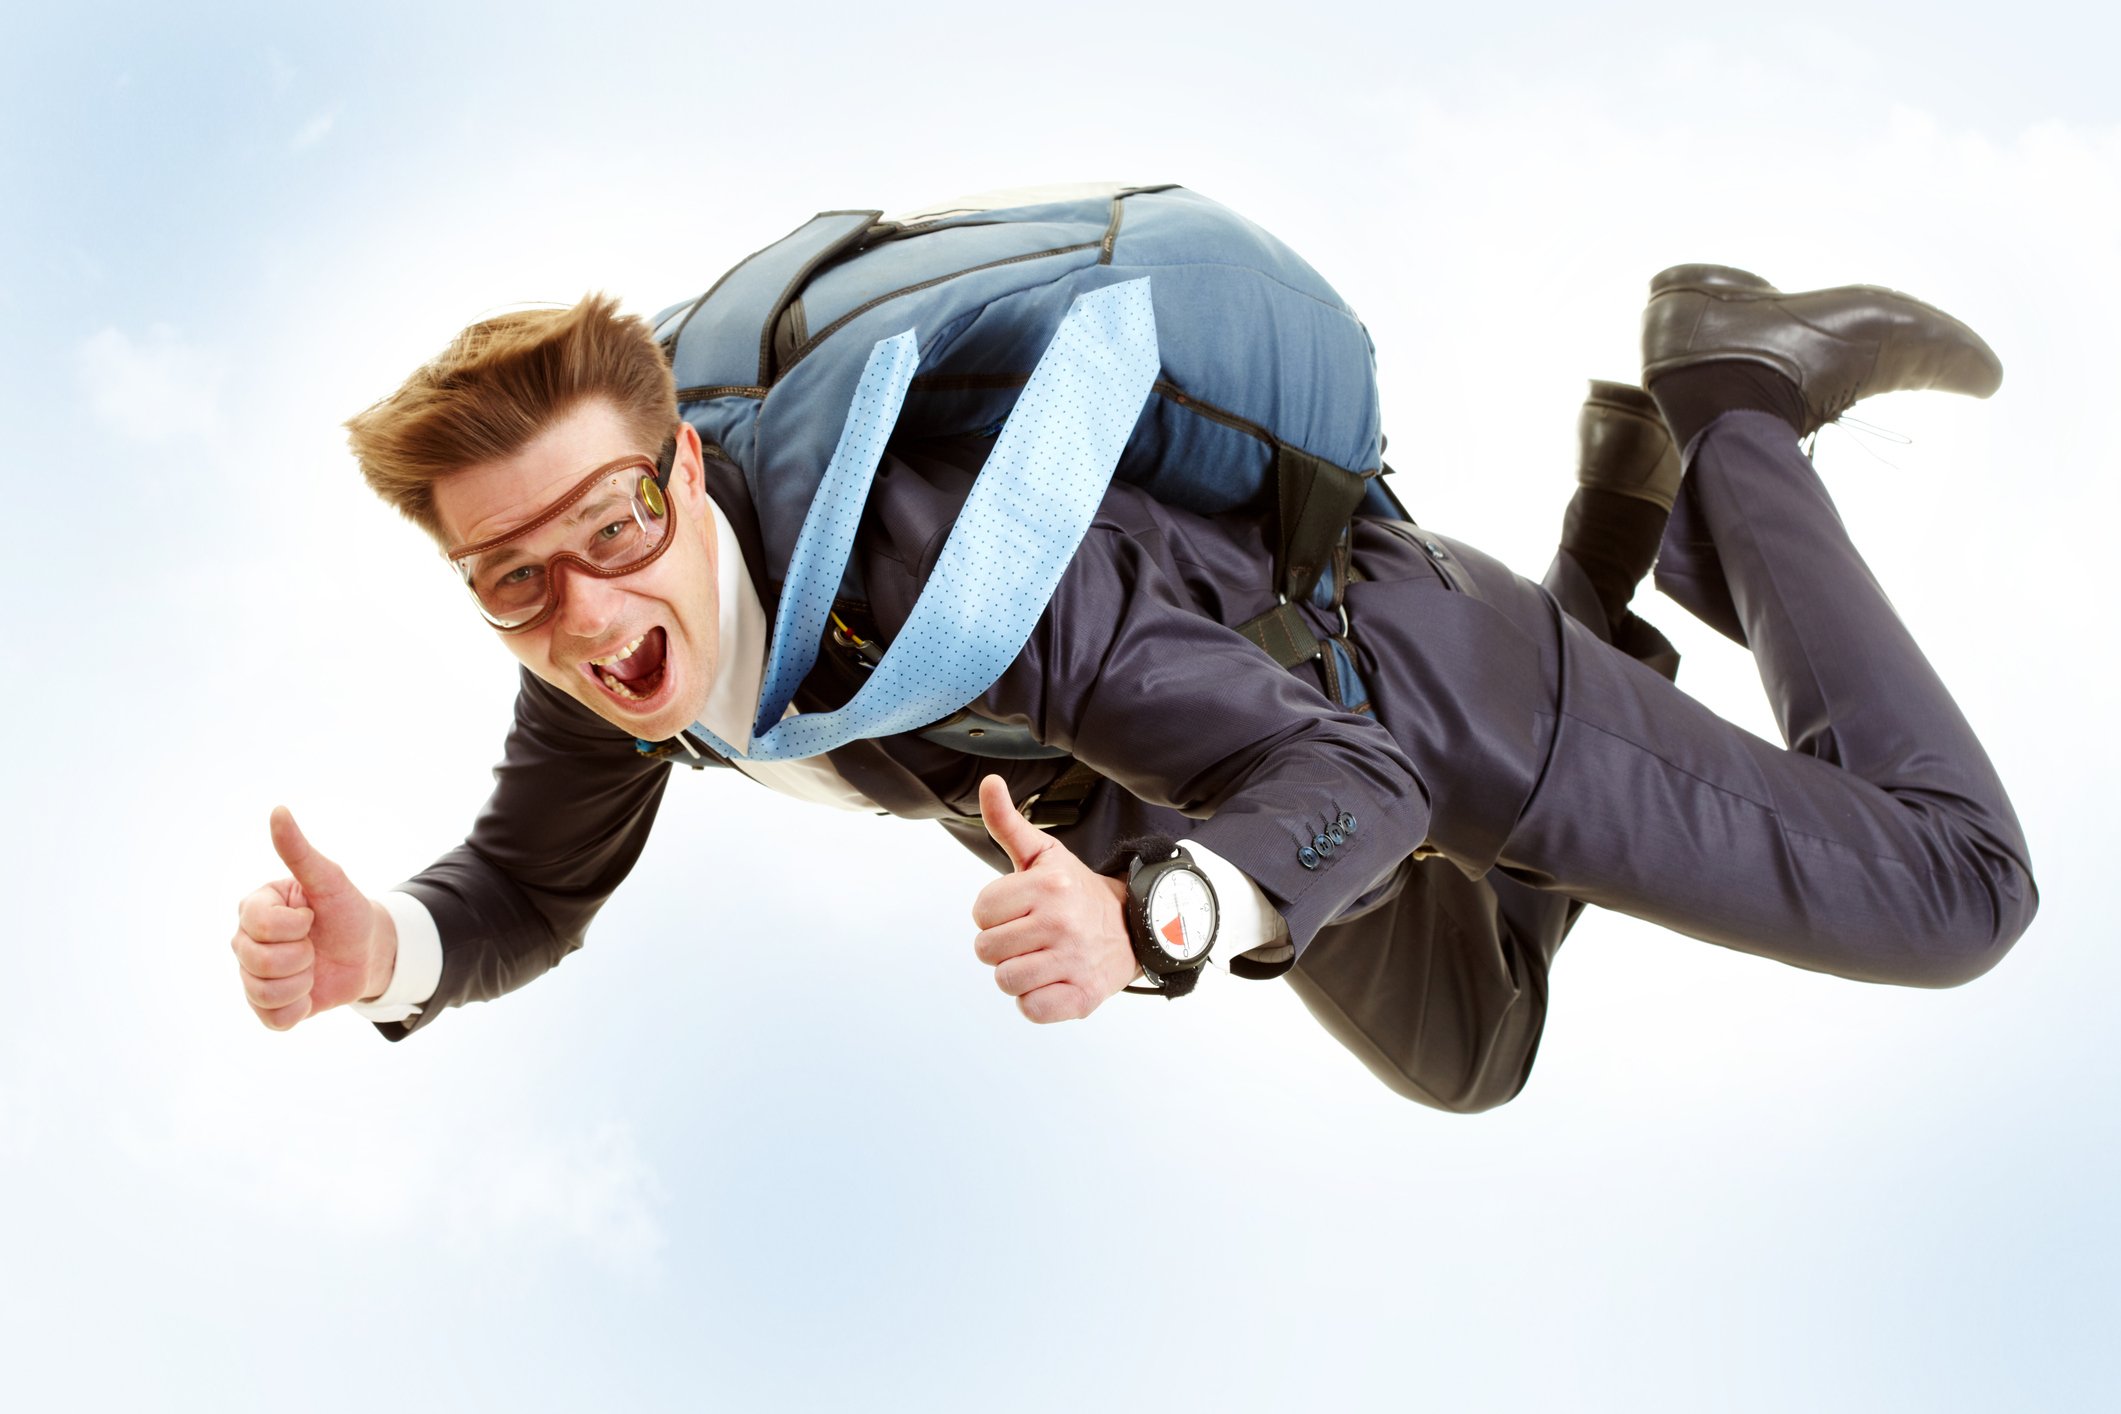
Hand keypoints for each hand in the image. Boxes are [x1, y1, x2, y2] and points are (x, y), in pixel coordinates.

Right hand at [230, 807, 396, 1030]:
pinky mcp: (268, 1006)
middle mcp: (245, 941)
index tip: (311, 917)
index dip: (295, 925)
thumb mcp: (329, 879)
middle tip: (314, 945)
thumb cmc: (346, 911)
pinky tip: (309, 993)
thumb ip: (299, 851)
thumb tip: (278, 810)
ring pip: (263, 991)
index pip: (259, 924)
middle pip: (256, 961)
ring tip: (313, 968)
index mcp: (254, 909)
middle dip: (301, 955)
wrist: (369, 950)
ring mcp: (253, 975)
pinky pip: (272, 1019)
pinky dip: (298, 1009)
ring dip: (302, 982)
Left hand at [972, 774, 1138, 1022]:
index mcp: (1048, 886)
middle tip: (1031, 936)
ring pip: (1005, 980)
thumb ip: (1008, 822)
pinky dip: (1035, 1000)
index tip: (1020, 911)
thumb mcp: (1044, 854)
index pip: (980, 913)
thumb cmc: (1076, 892)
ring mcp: (1073, 962)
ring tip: (1040, 958)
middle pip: (987, 950)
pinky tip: (1051, 981)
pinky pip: (1030, 1009)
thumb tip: (988, 783)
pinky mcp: (1081, 998)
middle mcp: (1061, 923)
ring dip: (1017, 973)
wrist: (1135, 928)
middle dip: (1003, 945)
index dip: (995, 914)